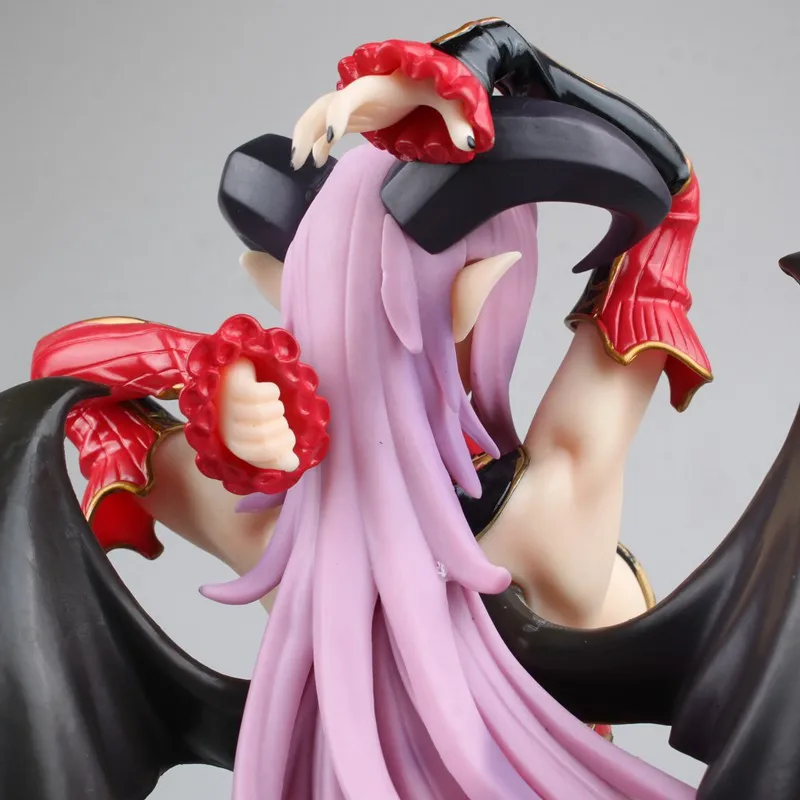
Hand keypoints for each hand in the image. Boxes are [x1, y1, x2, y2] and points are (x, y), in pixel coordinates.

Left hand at [219, 358, 299, 472]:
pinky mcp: (235, 387)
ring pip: (265, 414)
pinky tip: (268, 391)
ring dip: (277, 408)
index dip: (283, 446)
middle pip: (265, 435)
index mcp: (234, 443)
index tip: (287, 435)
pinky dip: (273, 392)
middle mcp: (228, 428)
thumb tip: (293, 464)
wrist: (232, 375)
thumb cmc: (250, 407)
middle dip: (281, 426)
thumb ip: (278, 451)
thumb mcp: (262, 431)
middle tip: (279, 417)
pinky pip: (263, 394)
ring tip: (272, 404)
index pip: (263, 453)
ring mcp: (229, 407)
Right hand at [291, 71, 474, 168]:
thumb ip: (458, 120)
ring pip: (318, 116)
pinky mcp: (356, 118)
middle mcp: (358, 94)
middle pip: (321, 106)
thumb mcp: (449, 99)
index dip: (337, 115)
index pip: (347, 98)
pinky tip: (317, 161)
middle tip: (301, 155)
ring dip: (305, 136)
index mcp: (374, 86)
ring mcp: (354, 106)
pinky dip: (319, 143)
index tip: (331, 136)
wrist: (425, 80)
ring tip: (299, 162)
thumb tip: (470, 144)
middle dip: (307, 129)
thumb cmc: (432, 85)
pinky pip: (328, 129)